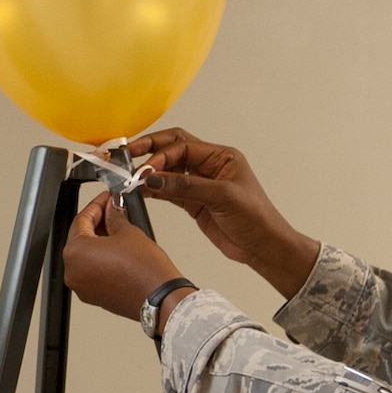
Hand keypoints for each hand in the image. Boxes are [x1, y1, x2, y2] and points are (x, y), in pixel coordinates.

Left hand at [62, 194, 187, 321]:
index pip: (81, 220)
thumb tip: (112, 208)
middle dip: (97, 222)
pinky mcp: (92, 296)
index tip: (107, 199)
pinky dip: (101, 258)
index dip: (97, 205)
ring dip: (99, 240)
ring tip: (118, 229)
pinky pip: (91, 271)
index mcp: (75, 253)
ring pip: (86, 255)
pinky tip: (116, 249)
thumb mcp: (128, 232)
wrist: (159, 298)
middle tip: (113, 210)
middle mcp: (73, 271)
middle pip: (80, 238)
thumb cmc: (145, 270)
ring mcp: (81, 286)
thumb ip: (115, 215)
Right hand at [125, 128, 319, 297]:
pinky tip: (141, 192)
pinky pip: (169, 191)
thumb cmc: (256, 218)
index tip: (146, 169)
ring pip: (168, 171)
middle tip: (128, 155)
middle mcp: (210, 166)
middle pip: (173, 150)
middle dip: (150, 151)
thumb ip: (187, 187)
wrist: (263, 246)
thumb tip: (155, 179)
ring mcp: (200, 184)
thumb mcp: (222, 197)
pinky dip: (154, 190)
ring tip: (130, 177)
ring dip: (150, 173)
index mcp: (221, 156)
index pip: (183, 145)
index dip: (161, 155)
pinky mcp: (194, 203)